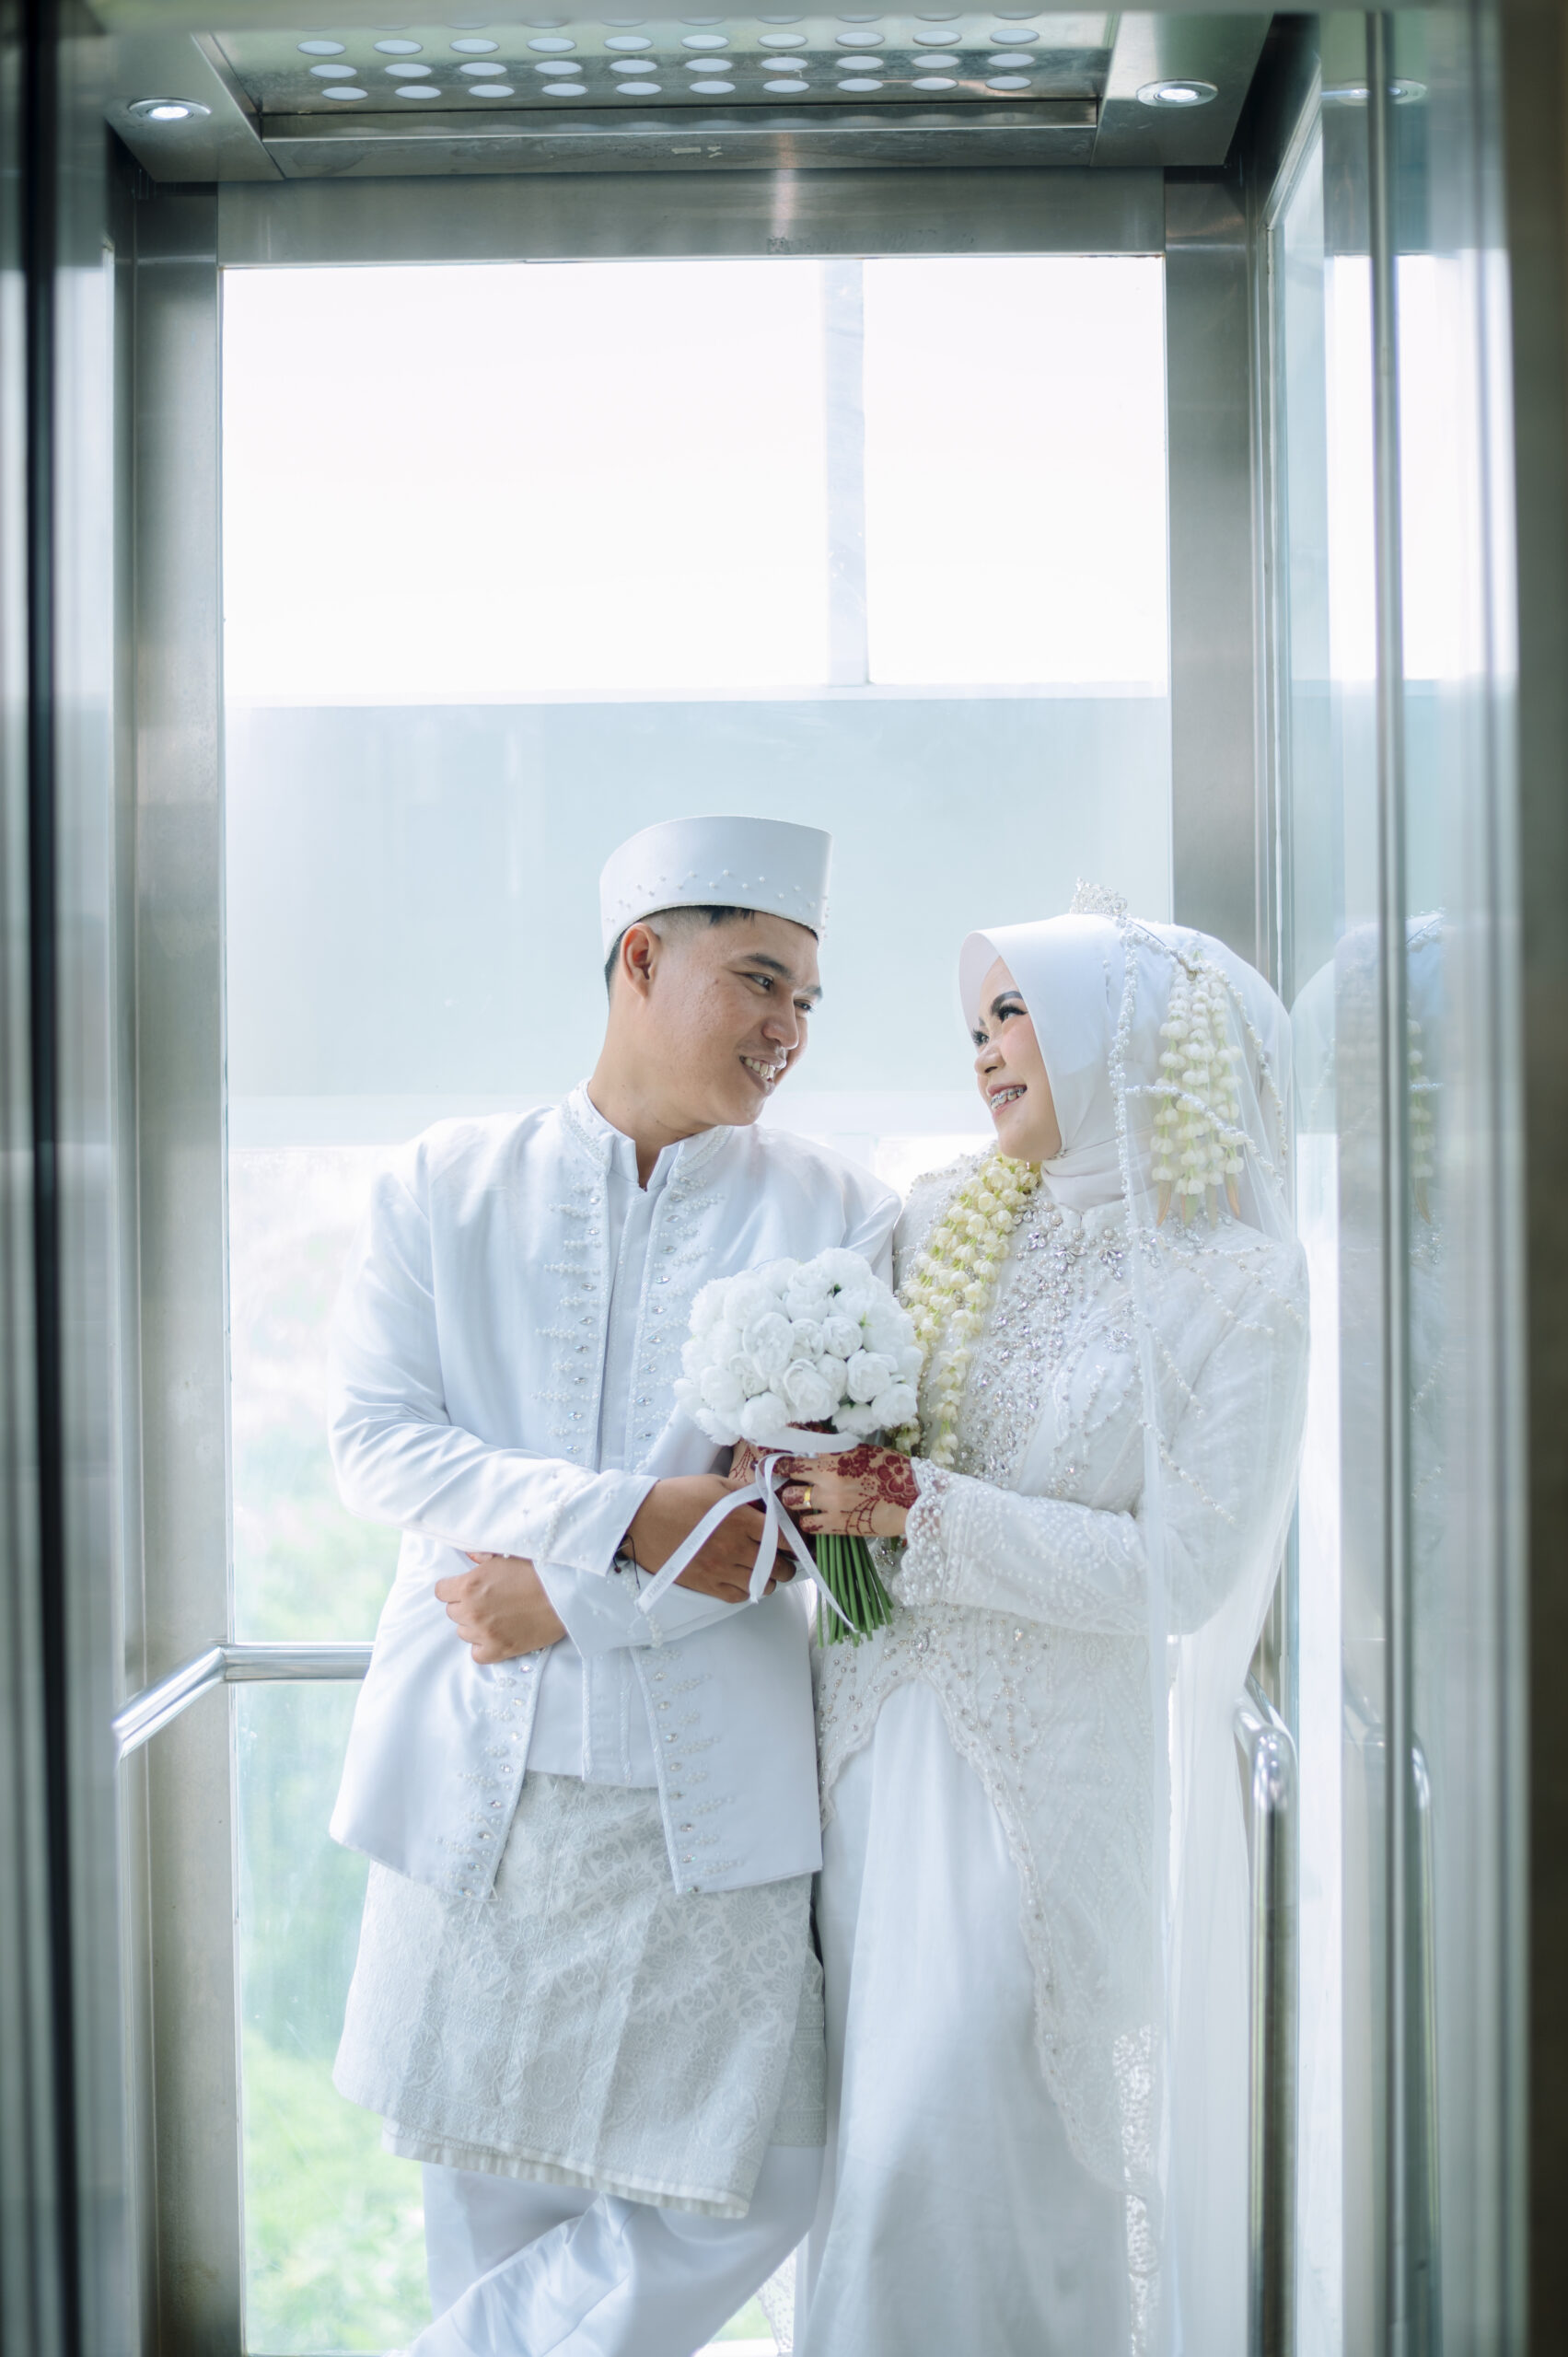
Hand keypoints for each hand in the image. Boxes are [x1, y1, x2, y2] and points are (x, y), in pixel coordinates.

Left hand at [434, 1554, 565, 1663]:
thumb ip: (482, 1557)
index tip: (465, 1588)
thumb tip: (469, 1556)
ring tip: (496, 1616)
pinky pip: (476, 1654)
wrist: (565, 1594)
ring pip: (463, 1633)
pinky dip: (483, 1647)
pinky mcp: (499, 1650)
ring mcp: (484, 1633)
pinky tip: (496, 1635)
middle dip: (465, 1606)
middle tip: (488, 1600)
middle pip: (452, 1612)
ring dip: (474, 1625)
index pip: (440, 1592)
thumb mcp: (507, 1556)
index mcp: (469, 1585)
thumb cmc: (538, 1571)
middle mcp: (471, 1610)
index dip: (453, 1588)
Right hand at [626, 1475, 791, 1604]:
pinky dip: (748, 1590)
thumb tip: (773, 1499)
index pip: (785, 1538)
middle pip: (779, 1566)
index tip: (799, 1541)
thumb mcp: (717, 1484)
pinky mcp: (706, 1584)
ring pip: (763, 1584)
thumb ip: (747, 1494)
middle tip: (782, 1556)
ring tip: (763, 1568)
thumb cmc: (679, 1496)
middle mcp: (735, 1547)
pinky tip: (744, 1579)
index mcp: (741, 1519)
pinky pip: (739, 1596)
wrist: (642, 1519)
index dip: (798, 1542)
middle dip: (786, 1562)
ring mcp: (721, 1569)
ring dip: (769, 1578)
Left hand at [779, 1445, 918, 1540]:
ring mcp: (831, 1505)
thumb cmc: (894, 1472)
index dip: (779, 1456)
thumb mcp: (864, 1452)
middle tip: (784, 1479)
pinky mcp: (838, 1526)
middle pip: (787, 1477)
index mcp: (835, 1458)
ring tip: (799, 1499)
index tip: (769, 1457)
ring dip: (794, 1500)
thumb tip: (816, 1448)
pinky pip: (808, 1525)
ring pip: (793, 1502)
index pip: (796, 1452)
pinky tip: (812, 1517)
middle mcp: (828, 1480)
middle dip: (784, 1478)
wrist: (913, 1500)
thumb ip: (838, 1452)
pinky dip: (807, 1520)